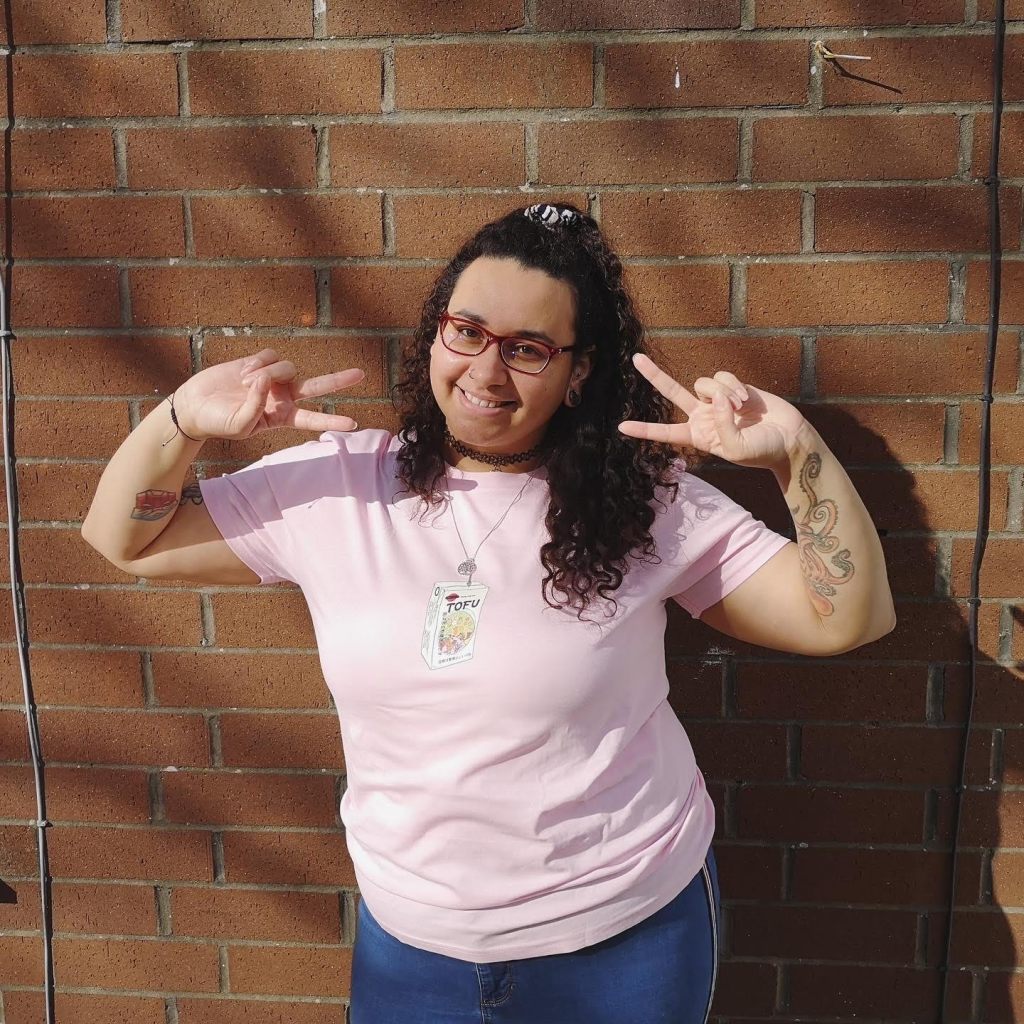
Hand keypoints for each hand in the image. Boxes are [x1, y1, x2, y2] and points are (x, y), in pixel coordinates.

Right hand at [172, 348, 364, 440]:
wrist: (196, 405)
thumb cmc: (219, 422)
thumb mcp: (240, 426)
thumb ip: (256, 407)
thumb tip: (267, 381)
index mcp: (282, 417)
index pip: (312, 419)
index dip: (332, 421)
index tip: (354, 424)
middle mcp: (283, 397)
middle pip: (316, 386)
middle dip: (338, 381)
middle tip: (361, 375)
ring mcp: (273, 378)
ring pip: (287, 368)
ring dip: (267, 373)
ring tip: (244, 384)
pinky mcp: (260, 362)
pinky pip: (270, 356)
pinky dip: (257, 364)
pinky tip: (242, 374)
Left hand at [618, 353, 811, 470]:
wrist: (788, 439)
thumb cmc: (761, 451)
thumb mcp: (736, 449)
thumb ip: (722, 424)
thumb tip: (716, 398)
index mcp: (697, 436)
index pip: (665, 432)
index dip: (644, 430)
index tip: (621, 427)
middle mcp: (702, 416)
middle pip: (671, 393)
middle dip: (654, 375)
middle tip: (635, 359)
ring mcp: (717, 400)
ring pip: (704, 383)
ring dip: (723, 394)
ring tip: (742, 410)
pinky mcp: (733, 387)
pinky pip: (724, 378)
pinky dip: (735, 388)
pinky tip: (749, 402)